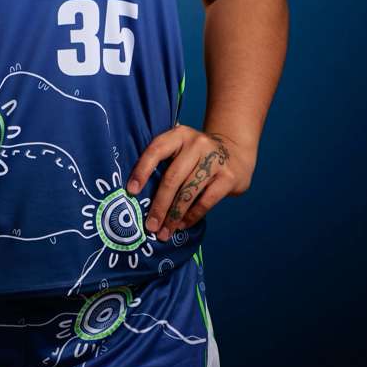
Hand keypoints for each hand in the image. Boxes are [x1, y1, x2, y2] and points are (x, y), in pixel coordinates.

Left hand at [125, 126, 254, 239]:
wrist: (235, 152)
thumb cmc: (197, 155)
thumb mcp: (181, 147)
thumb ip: (163, 161)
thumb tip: (137, 193)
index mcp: (179, 135)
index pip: (156, 150)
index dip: (142, 171)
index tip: (131, 191)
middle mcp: (196, 144)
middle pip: (172, 178)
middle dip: (159, 205)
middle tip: (150, 225)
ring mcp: (214, 160)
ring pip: (188, 192)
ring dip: (174, 216)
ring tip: (164, 232)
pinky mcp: (228, 177)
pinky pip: (205, 201)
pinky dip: (191, 216)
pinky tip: (182, 225)